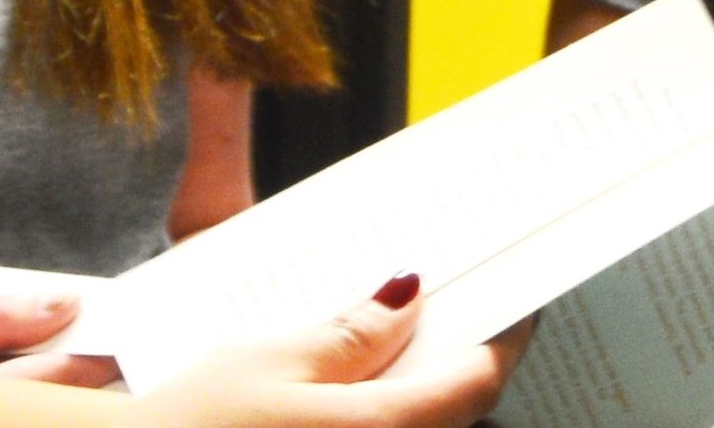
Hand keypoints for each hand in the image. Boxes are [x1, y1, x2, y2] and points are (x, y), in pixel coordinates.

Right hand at [124, 276, 524, 426]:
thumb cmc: (193, 422)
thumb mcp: (275, 359)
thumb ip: (352, 335)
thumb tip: (409, 298)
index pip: (475, 382)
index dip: (506, 336)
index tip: (519, 299)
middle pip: (456, 412)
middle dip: (462, 356)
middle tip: (460, 302)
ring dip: (426, 386)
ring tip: (410, 332)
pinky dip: (390, 408)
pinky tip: (368, 380)